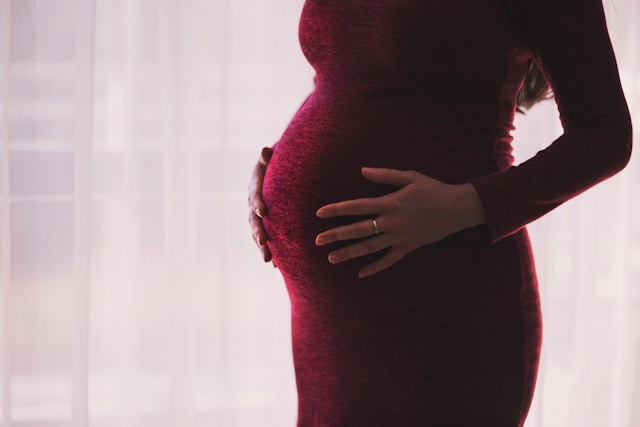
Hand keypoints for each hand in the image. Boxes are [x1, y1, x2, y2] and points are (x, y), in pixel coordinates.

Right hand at [248, 146, 275, 265]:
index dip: (257, 203)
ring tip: (268, 260)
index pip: (254, 195)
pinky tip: (277, 266)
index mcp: (254, 187)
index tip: (263, 211)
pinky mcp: (265, 224)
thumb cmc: (276, 162)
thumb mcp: (272, 157)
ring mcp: (257, 216)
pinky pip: (266, 239)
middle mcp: (252, 204)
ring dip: (262, 247)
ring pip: (257, 233)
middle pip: (253, 220)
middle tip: (264, 242)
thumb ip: (268, 156)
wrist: (277, 172)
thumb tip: (265, 149)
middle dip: (258, 232)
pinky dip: (271, 251)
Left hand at [315, 167, 485, 277]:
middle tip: (317, 240)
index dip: (337, 210)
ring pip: (370, 247)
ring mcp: (400, 237)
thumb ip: (384, 175)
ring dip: (350, 253)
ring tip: (332, 258)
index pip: (356, 207)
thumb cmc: (433, 189)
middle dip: (336, 235)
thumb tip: (362, 170)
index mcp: (389, 203)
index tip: (320, 213)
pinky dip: (375, 267)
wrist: (458, 208)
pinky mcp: (409, 247)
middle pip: (358, 230)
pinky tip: (361, 274)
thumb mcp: (410, 176)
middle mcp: (392, 222)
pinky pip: (389, 260)